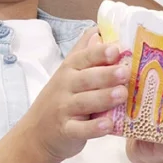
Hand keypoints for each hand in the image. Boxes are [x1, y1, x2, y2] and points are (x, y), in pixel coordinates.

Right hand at [21, 28, 128, 161]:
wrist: (37, 132)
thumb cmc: (61, 98)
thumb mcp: (69, 73)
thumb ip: (84, 52)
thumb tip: (99, 30)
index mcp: (69, 70)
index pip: (83, 58)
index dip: (99, 53)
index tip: (116, 49)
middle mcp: (65, 87)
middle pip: (86, 78)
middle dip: (106, 75)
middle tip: (125, 72)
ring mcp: (64, 109)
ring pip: (84, 102)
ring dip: (103, 98)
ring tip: (122, 94)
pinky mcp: (66, 131)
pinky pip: (80, 129)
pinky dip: (93, 128)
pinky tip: (108, 125)